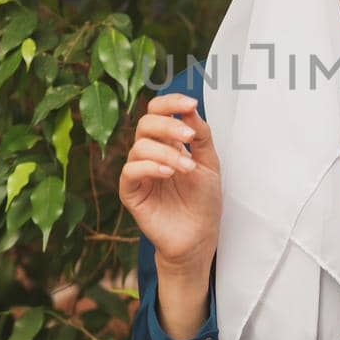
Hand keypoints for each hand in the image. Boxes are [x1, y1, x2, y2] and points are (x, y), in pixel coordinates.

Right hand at [117, 91, 221, 277]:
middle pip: (145, 123)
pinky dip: (149, 166)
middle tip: (189, 137)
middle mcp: (150, 153)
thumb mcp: (209, 163)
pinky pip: (130, 170)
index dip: (170, 103)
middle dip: (168, 125)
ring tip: (187, 168)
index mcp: (167, 142)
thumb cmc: (204, 201)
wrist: (199, 237)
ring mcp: (139, 172)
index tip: (190, 104)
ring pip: (139, 146)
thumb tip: (190, 108)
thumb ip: (201, 135)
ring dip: (166, 152)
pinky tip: (168, 173)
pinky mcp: (131, 192)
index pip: (157, 111)